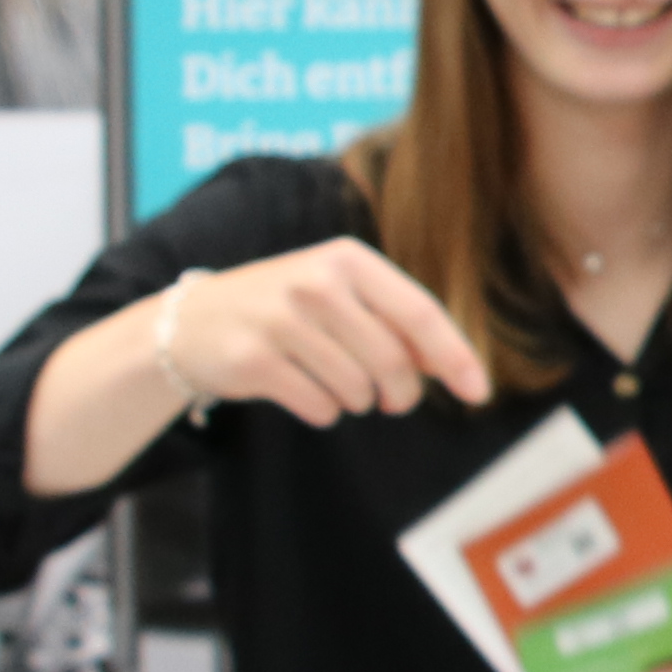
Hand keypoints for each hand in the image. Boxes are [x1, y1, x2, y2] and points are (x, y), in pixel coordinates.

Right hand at [170, 237, 493, 427]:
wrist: (192, 320)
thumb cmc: (284, 308)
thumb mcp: (339, 293)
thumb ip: (394, 320)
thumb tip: (449, 366)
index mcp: (348, 260)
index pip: (420, 314)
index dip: (455, 358)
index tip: (478, 394)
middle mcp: (317, 283)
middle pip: (393, 362)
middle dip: (400, 393)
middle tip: (391, 400)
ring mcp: (281, 320)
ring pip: (357, 390)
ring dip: (355, 401)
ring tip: (332, 381)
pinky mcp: (253, 360)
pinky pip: (320, 408)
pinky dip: (322, 411)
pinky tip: (302, 390)